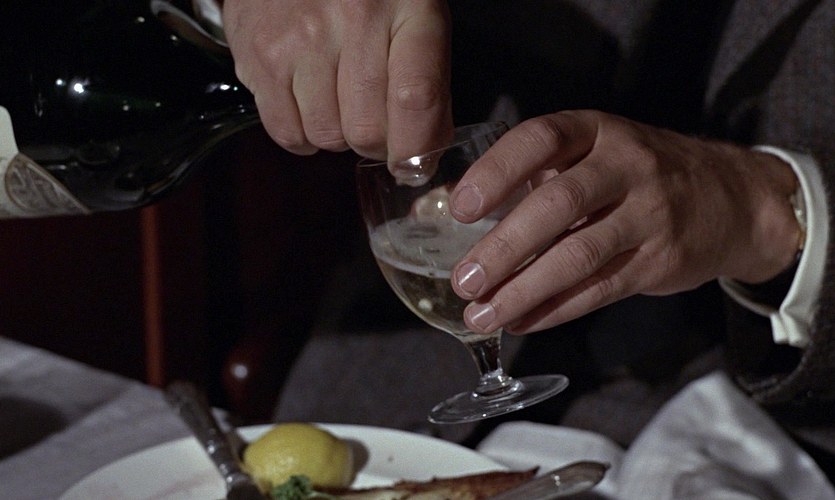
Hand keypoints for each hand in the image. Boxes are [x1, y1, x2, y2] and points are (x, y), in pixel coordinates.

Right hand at [222, 0, 452, 160]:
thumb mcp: (414, 17)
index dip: (417, 146)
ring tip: (338, 102)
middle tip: (374, 127)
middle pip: (368, 128)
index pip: (417, 97)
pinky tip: (310, 106)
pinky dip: (303, 136)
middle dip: (376, 144)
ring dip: (338, 136)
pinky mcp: (262, 56)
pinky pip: (288, 133)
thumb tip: (425, 155)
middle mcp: (354, 19)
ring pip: (328, 136)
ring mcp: (302, 38)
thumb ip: (429, 84)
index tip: (415, 165)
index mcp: (407, 8)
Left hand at [449, 110, 800, 333]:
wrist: (732, 198)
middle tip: (463, 280)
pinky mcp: (660, 260)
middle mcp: (626, 165)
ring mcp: (649, 214)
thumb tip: (466, 217)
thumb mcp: (598, 150)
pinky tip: (521, 321)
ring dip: (523, 290)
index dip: (496, 172)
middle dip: (504, 247)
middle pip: (558, 203)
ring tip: (481, 314)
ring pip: (579, 255)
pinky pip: (600, 289)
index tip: (459, 209)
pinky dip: (554, 310)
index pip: (540, 139)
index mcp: (596, 131)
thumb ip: (544, 173)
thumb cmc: (639, 174)